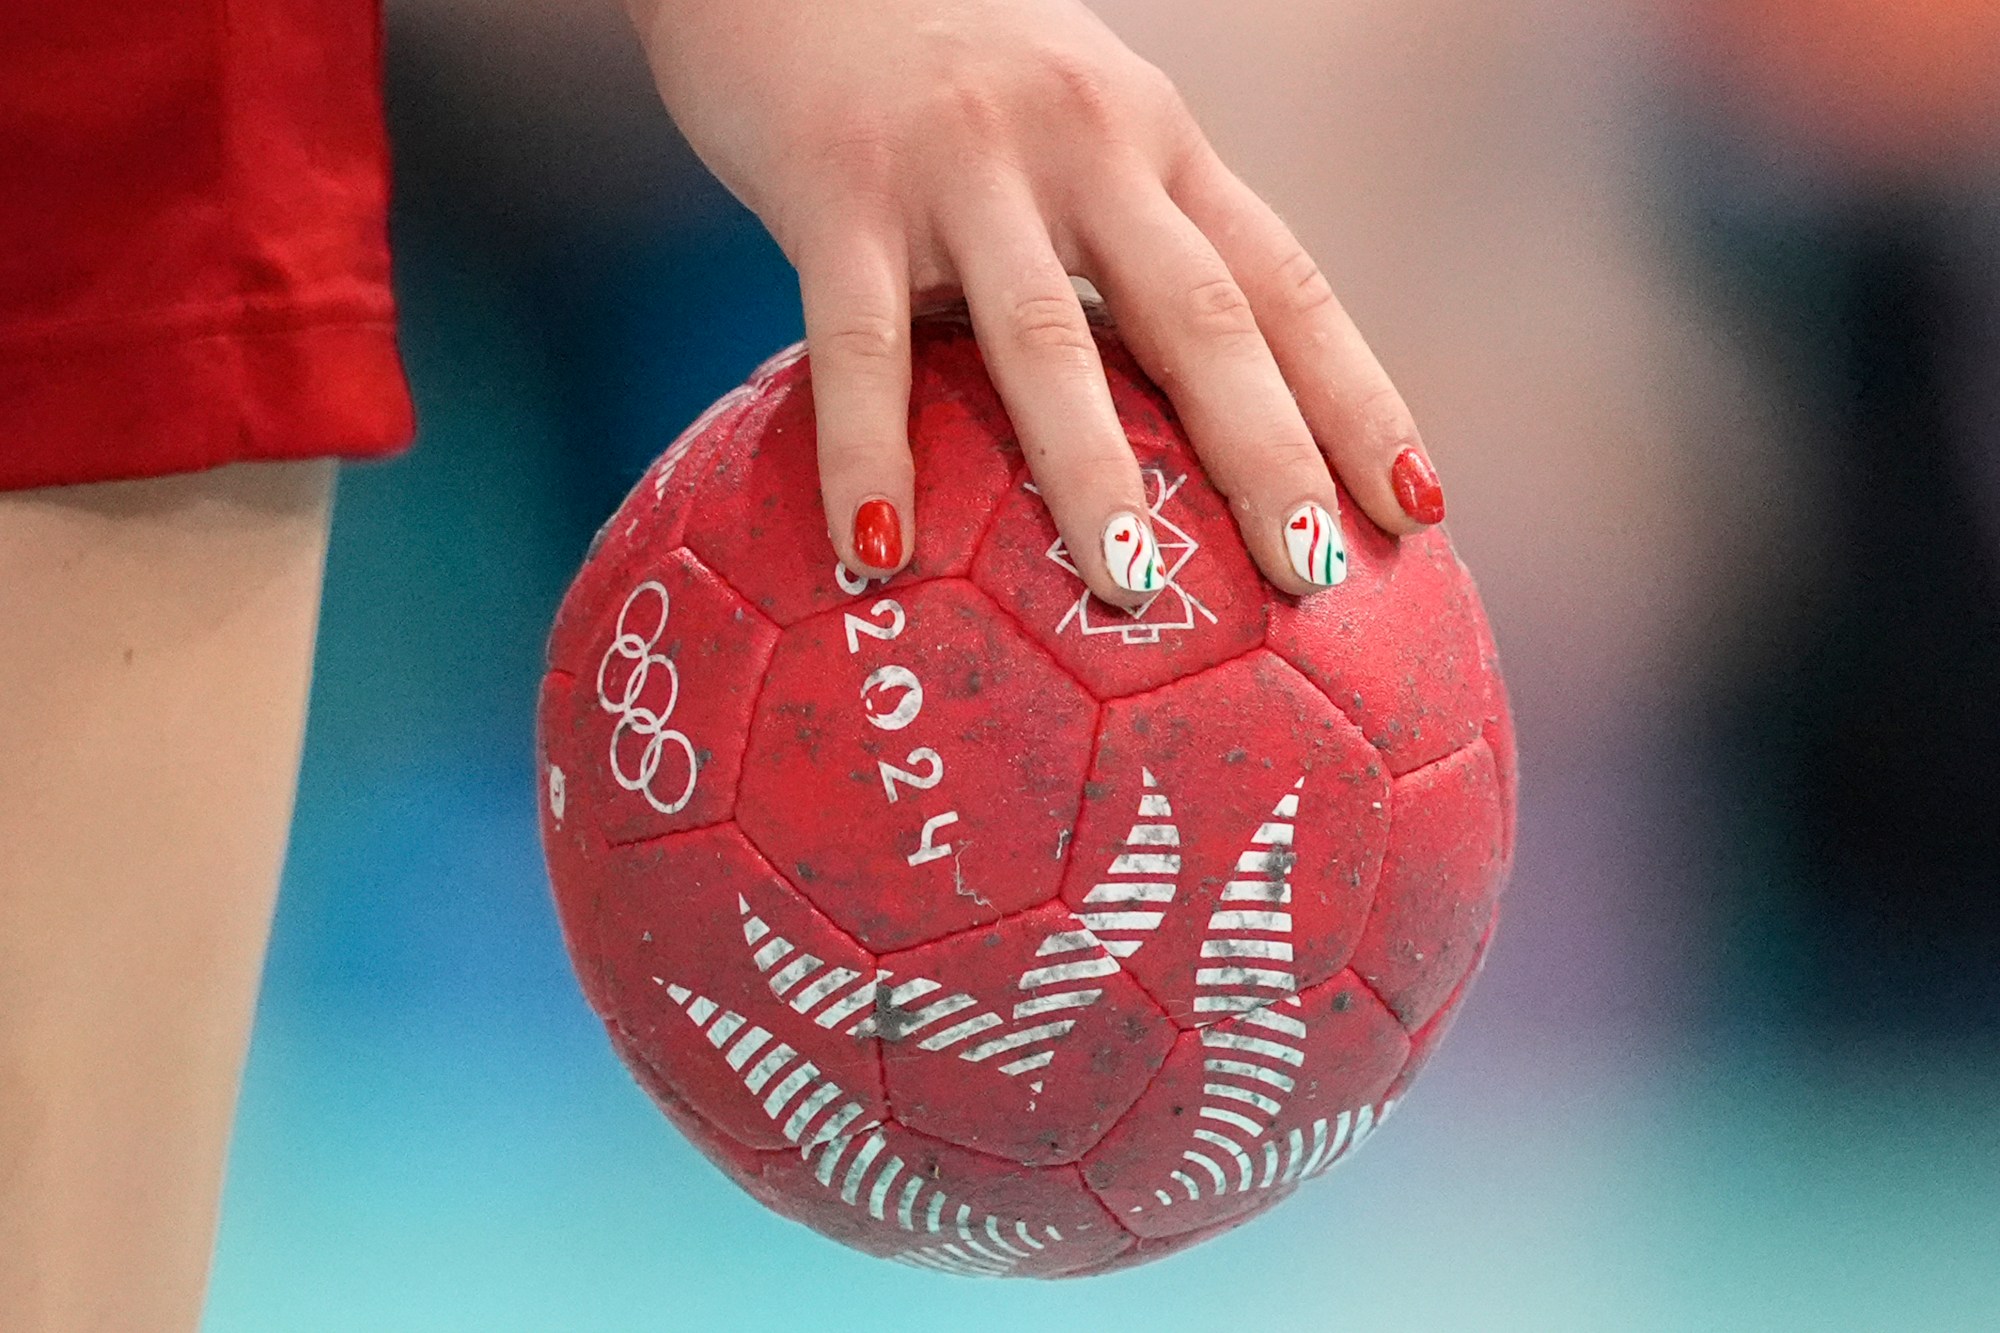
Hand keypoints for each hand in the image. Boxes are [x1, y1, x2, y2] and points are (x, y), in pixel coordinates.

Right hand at [628, 0, 1444, 602]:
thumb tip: (1169, 418)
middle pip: (1201, 316)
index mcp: (1155, 141)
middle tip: (1313, 577)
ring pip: (1045, 335)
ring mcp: (963, 164)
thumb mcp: (1064, 123)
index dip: (1357, 401)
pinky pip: (860, 342)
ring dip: (1090, 471)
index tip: (1416, 512)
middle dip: (1267, 454)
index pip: (1285, 284)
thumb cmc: (932, 64)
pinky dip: (869, 453)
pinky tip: (879, 552)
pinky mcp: (838, 185)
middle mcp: (1084, 144)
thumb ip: (1118, 237)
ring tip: (1128, 587)